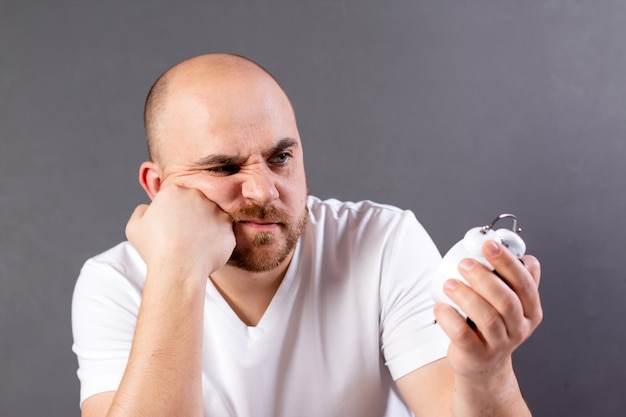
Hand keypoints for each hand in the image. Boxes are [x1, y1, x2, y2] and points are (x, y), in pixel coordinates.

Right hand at [125, 184, 235, 278]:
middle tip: (182, 237)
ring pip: (211, 217)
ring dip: (205, 228)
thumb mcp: (135, 226)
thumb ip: (141, 211)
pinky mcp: (228, 226)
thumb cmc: (155, 250)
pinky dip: (216, 242)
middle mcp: (197, 196)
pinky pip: (223, 232)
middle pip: (195, 204)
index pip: (176, 198)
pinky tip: (204, 251)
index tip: (170, 228)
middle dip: (191, 218)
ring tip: (193, 246)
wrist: (178, 270)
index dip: (172, 214)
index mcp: (174, 191)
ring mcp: (216, 210)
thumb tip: (148, 208)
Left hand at [434, 240, 541, 379]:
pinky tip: (440, 306)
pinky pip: (463, 335)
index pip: (525, 282)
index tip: (487, 244)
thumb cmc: (493, 325)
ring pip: (487, 318)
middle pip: (507, 300)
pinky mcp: (478, 356)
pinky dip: (449, 318)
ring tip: (449, 283)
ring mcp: (500, 344)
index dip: (507, 261)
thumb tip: (505, 244)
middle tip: (464, 263)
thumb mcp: (509, 302)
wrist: (482, 364)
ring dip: (466, 296)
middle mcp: (519, 328)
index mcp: (530, 309)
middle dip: (484, 277)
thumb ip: (511, 277)